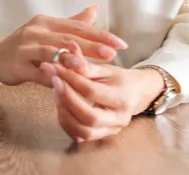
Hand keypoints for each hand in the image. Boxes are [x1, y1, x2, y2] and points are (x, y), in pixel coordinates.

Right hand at [0, 5, 127, 86]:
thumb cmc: (26, 44)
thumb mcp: (47, 30)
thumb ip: (72, 22)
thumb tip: (95, 9)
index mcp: (46, 22)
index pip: (78, 26)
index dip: (100, 34)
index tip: (120, 43)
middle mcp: (36, 31)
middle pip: (68, 38)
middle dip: (91, 46)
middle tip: (112, 53)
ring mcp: (25, 48)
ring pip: (51, 52)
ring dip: (71, 59)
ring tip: (89, 66)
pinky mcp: (18, 65)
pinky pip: (38, 72)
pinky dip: (52, 76)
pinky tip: (65, 82)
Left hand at [41, 60, 165, 142]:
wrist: (135, 94)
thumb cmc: (119, 79)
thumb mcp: (106, 69)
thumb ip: (85, 65)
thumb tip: (65, 53)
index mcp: (122, 98)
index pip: (91, 91)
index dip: (70, 79)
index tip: (54, 67)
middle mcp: (119, 119)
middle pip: (89, 117)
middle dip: (66, 99)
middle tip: (53, 81)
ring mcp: (110, 130)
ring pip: (83, 131)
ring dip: (64, 112)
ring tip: (55, 92)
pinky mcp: (100, 136)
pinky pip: (79, 136)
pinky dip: (66, 122)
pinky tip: (60, 105)